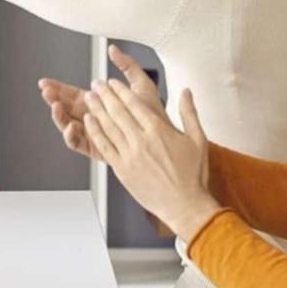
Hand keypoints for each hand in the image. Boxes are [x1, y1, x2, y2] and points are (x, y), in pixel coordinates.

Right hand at [39, 45, 163, 160]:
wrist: (165, 138)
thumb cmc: (156, 114)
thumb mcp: (141, 85)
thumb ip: (127, 66)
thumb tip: (112, 49)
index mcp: (98, 103)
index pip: (72, 94)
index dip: (57, 88)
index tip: (45, 82)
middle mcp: (92, 118)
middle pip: (65, 109)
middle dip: (53, 100)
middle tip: (46, 92)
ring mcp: (93, 134)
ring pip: (67, 126)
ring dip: (59, 117)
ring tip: (56, 106)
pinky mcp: (97, 149)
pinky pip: (78, 144)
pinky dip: (71, 135)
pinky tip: (72, 125)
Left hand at [83, 79, 219, 240]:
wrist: (184, 204)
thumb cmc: (192, 175)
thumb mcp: (198, 140)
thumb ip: (189, 113)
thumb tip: (186, 91)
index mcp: (158, 131)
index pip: (134, 104)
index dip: (121, 91)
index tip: (113, 82)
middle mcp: (141, 140)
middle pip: (117, 111)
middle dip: (105, 95)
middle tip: (96, 83)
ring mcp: (129, 155)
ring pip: (107, 126)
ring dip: (96, 109)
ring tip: (89, 97)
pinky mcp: (121, 168)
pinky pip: (103, 146)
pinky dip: (94, 131)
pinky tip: (88, 121)